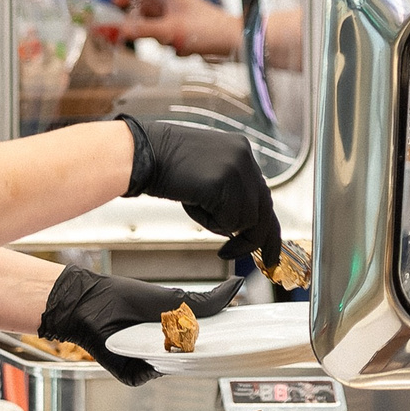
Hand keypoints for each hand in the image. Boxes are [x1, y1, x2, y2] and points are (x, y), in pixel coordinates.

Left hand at [38, 266, 242, 384]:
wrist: (89, 305)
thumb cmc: (127, 298)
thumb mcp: (172, 299)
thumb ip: (206, 300)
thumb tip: (237, 286)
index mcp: (177, 332)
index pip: (206, 341)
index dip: (224, 341)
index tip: (245, 338)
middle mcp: (166, 351)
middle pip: (194, 359)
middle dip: (209, 355)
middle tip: (227, 347)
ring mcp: (150, 364)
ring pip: (174, 369)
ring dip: (183, 361)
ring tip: (191, 345)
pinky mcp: (134, 374)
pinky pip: (151, 375)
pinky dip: (157, 366)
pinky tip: (160, 353)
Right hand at [103, 0, 239, 57]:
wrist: (235, 43)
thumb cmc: (208, 30)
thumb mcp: (169, 31)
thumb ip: (141, 30)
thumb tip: (114, 29)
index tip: (113, 5)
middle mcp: (174, 3)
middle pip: (146, 5)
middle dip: (136, 18)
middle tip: (124, 30)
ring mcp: (180, 17)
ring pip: (155, 22)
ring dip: (154, 33)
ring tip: (164, 42)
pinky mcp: (186, 31)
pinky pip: (168, 35)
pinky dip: (169, 43)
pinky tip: (182, 49)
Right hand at [116, 114, 282, 265]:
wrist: (141, 152)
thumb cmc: (165, 166)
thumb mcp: (206, 173)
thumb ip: (228, 191)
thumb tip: (241, 225)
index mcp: (241, 151)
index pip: (263, 194)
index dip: (266, 225)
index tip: (268, 248)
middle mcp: (245, 157)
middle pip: (263, 210)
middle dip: (256, 240)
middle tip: (252, 259)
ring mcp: (236, 168)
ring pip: (246, 220)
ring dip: (221, 225)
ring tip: (196, 206)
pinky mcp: (224, 182)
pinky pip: (229, 221)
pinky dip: (211, 223)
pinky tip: (192, 204)